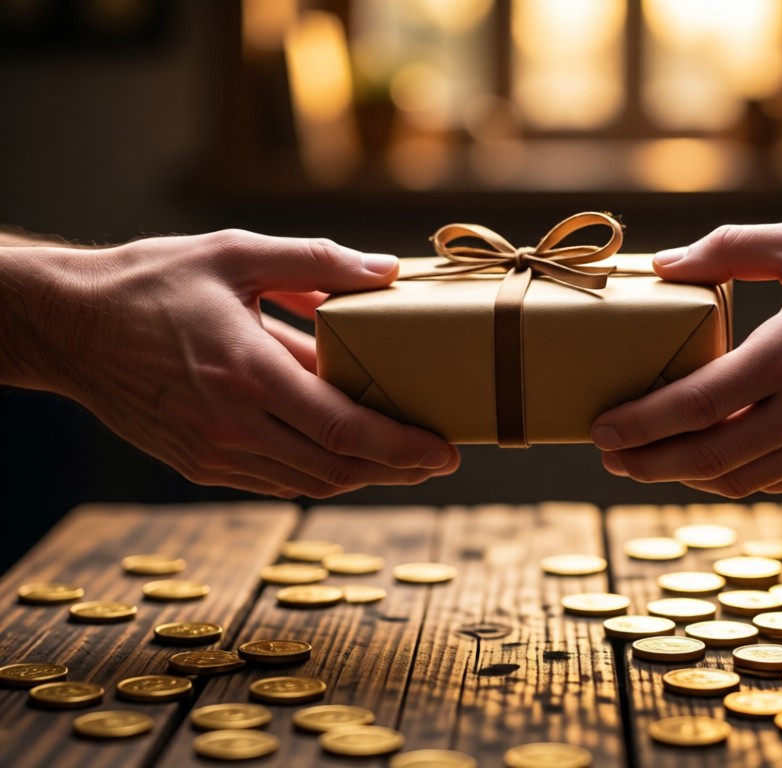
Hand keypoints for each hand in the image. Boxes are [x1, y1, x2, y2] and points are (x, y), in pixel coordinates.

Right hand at [2, 230, 458, 496]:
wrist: (69, 326)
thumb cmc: (150, 282)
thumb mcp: (235, 253)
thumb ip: (317, 261)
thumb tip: (387, 271)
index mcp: (245, 372)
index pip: (342, 426)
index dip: (401, 446)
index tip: (444, 451)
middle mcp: (230, 424)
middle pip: (335, 467)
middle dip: (396, 470)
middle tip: (437, 459)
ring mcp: (211, 452)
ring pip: (307, 482)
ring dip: (361, 476)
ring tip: (402, 461)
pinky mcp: (197, 463)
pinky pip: (274, 480)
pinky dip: (317, 472)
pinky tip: (342, 456)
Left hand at [592, 217, 781, 496]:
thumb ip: (731, 247)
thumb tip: (665, 264)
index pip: (696, 404)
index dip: (640, 424)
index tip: (600, 430)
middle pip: (707, 458)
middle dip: (648, 465)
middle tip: (610, 459)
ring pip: (741, 480)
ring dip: (685, 477)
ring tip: (648, 464)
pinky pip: (778, 480)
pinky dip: (734, 476)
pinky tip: (709, 461)